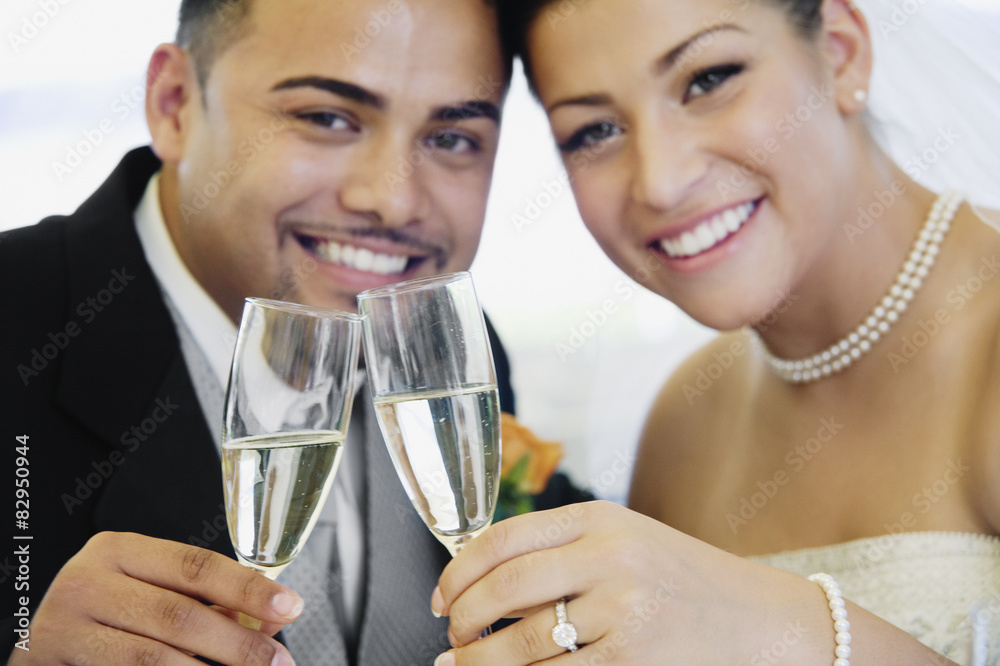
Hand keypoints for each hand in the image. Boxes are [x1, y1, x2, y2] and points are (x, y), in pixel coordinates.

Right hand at [9, 532, 300, 665]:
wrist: (40, 646)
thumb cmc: (107, 614)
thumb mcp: (154, 592)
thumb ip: (212, 602)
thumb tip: (274, 619)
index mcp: (120, 550)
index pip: (196, 565)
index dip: (247, 588)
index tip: (290, 606)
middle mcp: (89, 580)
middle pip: (178, 615)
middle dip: (237, 644)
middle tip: (277, 661)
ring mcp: (66, 624)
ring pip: (151, 656)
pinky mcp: (54, 661)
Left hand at [431, 501, 829, 664]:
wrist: (759, 619)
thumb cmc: (682, 579)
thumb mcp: (624, 539)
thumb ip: (561, 549)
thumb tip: (481, 584)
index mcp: (599, 518)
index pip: (503, 538)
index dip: (457, 570)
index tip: (441, 597)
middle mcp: (608, 555)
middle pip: (503, 588)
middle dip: (462, 620)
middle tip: (451, 638)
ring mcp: (622, 608)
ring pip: (521, 642)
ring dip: (479, 661)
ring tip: (464, 665)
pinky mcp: (631, 657)